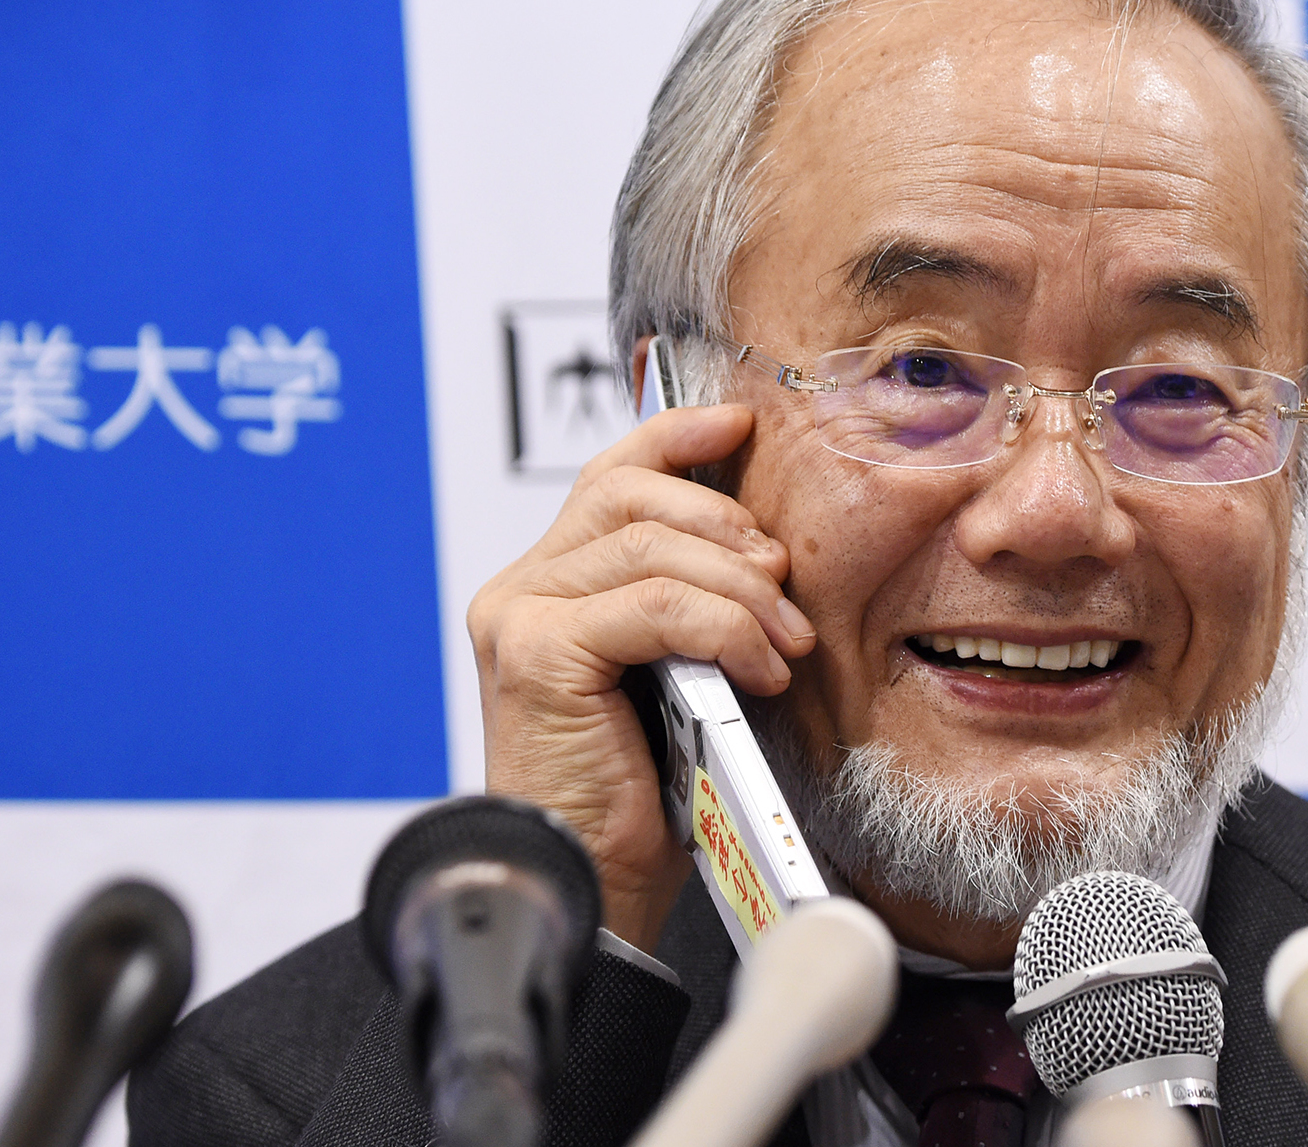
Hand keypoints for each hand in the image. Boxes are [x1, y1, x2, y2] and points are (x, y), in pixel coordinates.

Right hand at [467, 404, 816, 948]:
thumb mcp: (680, 675)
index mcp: (549, 586)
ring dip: (741, 589)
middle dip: (728, 525)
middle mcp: (522, 590)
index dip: (676, 436)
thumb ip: (690, 607)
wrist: (593, 885)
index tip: (740, 423)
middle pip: (632, 493)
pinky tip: (758, 670)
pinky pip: (656, 607)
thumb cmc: (642, 793)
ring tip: (786, 642)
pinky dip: (724, 628)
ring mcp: (520, 617)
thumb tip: (763, 552)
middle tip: (784, 584)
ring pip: (651, 546)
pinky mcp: (538, 653)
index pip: (611, 475)